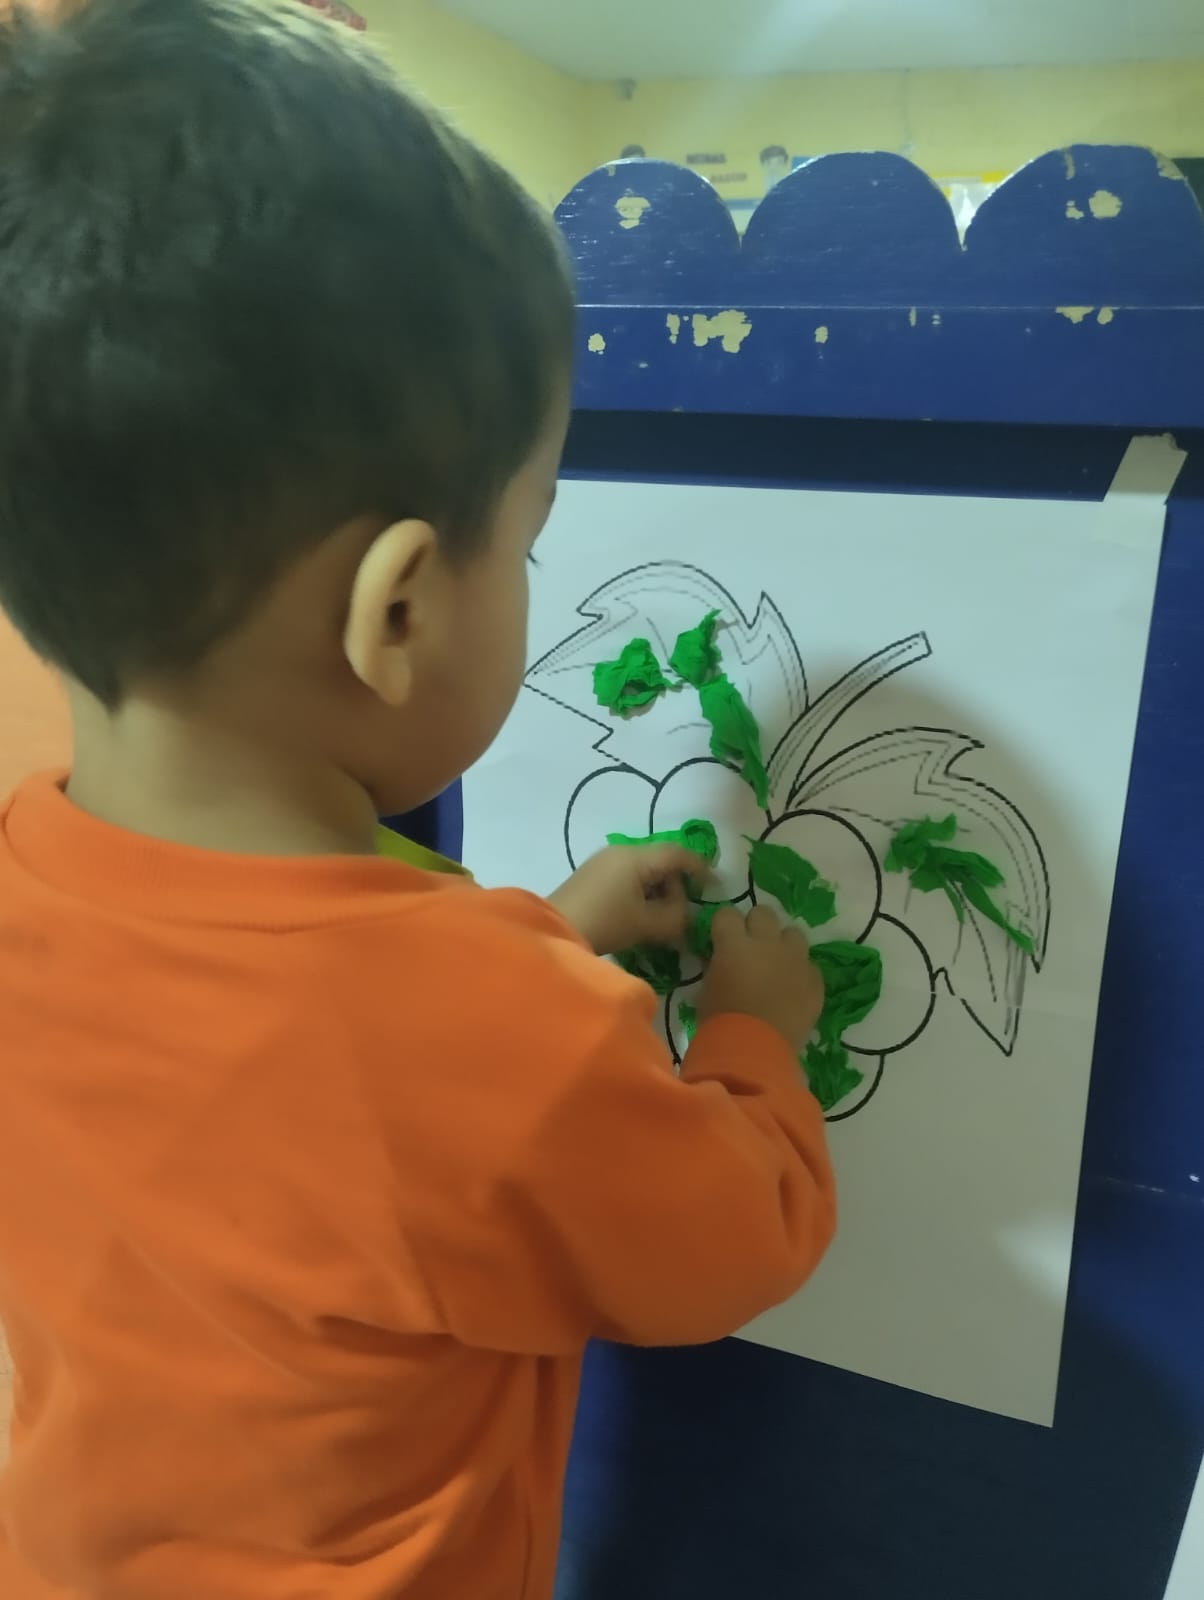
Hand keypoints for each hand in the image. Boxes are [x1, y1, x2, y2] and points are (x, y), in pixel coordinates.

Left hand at [549, 845, 700, 956]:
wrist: (554, 932)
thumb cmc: (605, 923)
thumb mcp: (647, 924)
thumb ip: (676, 918)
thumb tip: (685, 915)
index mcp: (635, 857)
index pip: (677, 854)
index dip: (699, 868)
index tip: (712, 887)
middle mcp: (620, 852)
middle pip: (660, 861)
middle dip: (675, 887)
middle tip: (679, 914)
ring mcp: (603, 862)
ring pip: (643, 871)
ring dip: (656, 893)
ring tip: (656, 921)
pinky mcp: (591, 877)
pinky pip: (627, 878)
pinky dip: (639, 894)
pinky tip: (636, 917)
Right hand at [697, 905, 823, 1051]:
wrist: (754, 1051)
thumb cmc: (720, 1022)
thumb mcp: (707, 988)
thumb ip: (717, 964)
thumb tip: (721, 956)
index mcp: (735, 943)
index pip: (727, 913)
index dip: (724, 925)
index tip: (722, 939)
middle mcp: (768, 943)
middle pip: (764, 913)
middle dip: (756, 926)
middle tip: (750, 948)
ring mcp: (796, 960)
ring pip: (793, 933)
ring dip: (783, 944)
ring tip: (777, 965)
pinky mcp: (815, 980)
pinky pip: (809, 965)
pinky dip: (800, 973)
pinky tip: (792, 991)